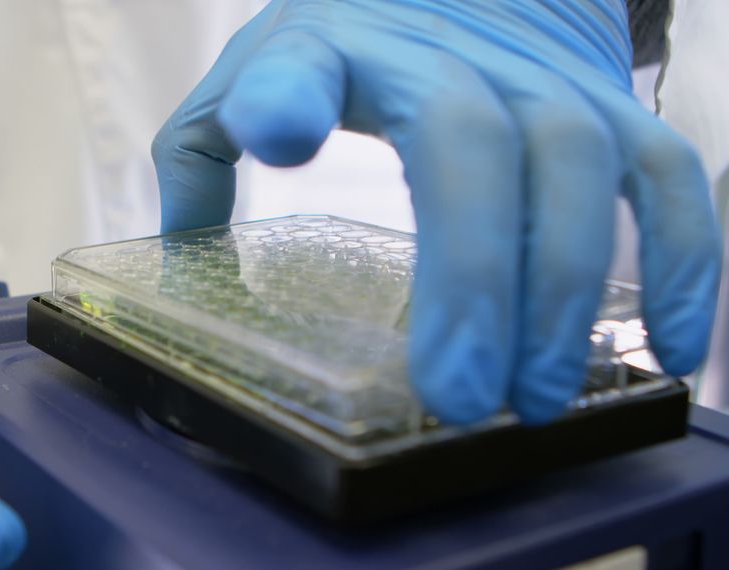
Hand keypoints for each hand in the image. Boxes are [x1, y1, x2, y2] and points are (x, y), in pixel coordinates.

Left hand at [152, 0, 721, 424]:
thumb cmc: (348, 38)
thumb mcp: (258, 72)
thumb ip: (202, 154)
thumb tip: (180, 253)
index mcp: (327, 52)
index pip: (297, 66)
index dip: (285, 97)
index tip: (277, 135)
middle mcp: (439, 58)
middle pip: (470, 145)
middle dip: (471, 276)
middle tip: (461, 393)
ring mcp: (536, 80)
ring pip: (577, 165)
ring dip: (565, 291)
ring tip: (533, 396)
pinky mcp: (607, 105)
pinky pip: (666, 174)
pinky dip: (680, 261)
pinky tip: (664, 346)